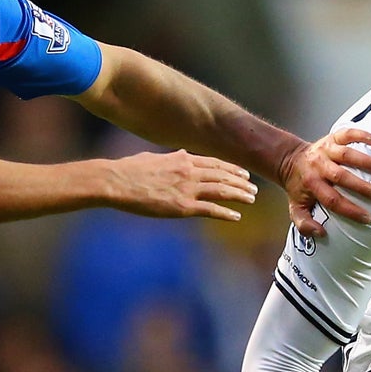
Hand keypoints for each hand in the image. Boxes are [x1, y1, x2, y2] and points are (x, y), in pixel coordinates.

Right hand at [107, 150, 257, 221]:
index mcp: (183, 159)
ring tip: (251, 199)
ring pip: (222, 191)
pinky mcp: (182, 206)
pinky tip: (236, 217)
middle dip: (240, 182)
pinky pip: (211, 210)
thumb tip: (178, 155)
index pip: (215, 163)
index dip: (232, 169)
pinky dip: (226, 213)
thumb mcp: (155, 157)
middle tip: (253, 188)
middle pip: (223, 177)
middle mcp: (189, 171)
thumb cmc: (129, 170)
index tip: (243, 173)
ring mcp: (187, 189)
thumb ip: (171, 158)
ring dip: (239, 195)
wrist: (117, 181)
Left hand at [282, 126, 370, 236]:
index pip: (333, 200)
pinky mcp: (331, 138)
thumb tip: (321, 233)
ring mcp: (325, 150)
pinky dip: (363, 136)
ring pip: (346, 154)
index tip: (367, 217)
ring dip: (366, 161)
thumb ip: (304, 224)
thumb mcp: (296, 208)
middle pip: (342, 176)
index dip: (350, 210)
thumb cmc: (298, 186)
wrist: (289, 160)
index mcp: (312, 184)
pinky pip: (348, 134)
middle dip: (362, 186)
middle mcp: (318, 166)